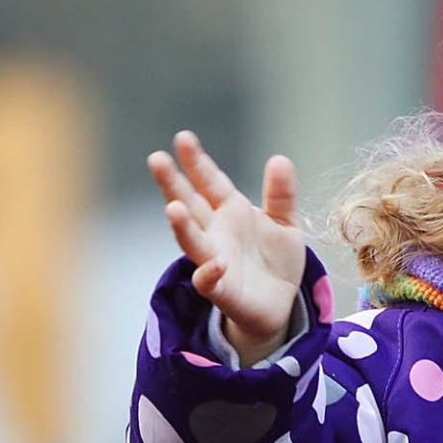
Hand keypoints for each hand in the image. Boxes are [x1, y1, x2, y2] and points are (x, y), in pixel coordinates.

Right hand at [148, 131, 307, 359]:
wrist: (281, 304)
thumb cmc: (276, 261)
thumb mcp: (285, 222)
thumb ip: (281, 194)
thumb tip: (279, 158)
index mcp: (230, 211)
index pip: (210, 181)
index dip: (197, 161)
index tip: (183, 138)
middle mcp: (216, 233)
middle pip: (189, 204)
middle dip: (172, 183)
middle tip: (156, 159)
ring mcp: (215, 260)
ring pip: (192, 241)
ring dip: (181, 226)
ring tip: (173, 208)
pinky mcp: (222, 290)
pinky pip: (209, 281)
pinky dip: (209, 272)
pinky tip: (215, 263)